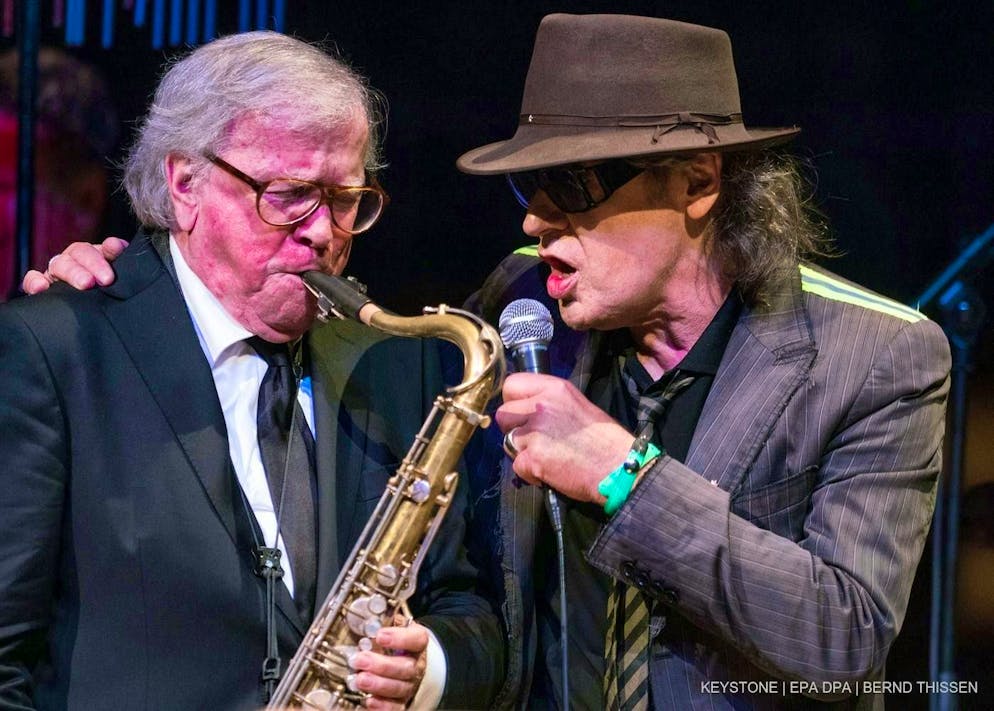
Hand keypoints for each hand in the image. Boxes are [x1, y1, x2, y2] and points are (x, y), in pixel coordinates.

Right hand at [21, 237, 128, 293]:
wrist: (93, 322)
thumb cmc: (109, 295)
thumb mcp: (119, 281)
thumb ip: (122, 265)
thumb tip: (120, 246)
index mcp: (98, 257)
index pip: (103, 247)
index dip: (110, 247)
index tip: (116, 248)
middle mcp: (77, 261)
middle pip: (80, 253)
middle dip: (94, 264)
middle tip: (107, 279)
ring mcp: (57, 273)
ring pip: (59, 264)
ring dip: (73, 272)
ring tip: (86, 284)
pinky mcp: (41, 286)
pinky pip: (33, 280)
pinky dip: (35, 282)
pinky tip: (42, 288)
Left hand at [350, 619, 428, 709]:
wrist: (409, 658)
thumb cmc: (397, 641)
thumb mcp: (395, 626)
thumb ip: (384, 621)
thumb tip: (366, 617)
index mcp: (417, 643)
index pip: (416, 639)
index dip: (400, 638)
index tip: (380, 635)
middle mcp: (416, 665)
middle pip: (405, 668)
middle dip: (381, 665)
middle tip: (360, 660)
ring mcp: (410, 684)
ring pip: (400, 688)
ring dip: (378, 685)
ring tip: (360, 680)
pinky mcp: (403, 701)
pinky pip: (397, 707)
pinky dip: (383, 706)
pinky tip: (368, 701)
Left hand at [495, 372, 633, 503]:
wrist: (618, 467)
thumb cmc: (603, 439)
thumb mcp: (576, 404)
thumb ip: (548, 402)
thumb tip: (527, 407)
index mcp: (554, 389)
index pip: (511, 384)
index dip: (513, 401)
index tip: (522, 413)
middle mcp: (541, 406)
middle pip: (503, 414)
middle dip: (513, 427)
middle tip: (533, 438)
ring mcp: (535, 432)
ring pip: (507, 440)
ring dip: (521, 451)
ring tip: (545, 455)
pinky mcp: (532, 458)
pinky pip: (517, 465)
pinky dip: (530, 472)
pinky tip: (548, 471)